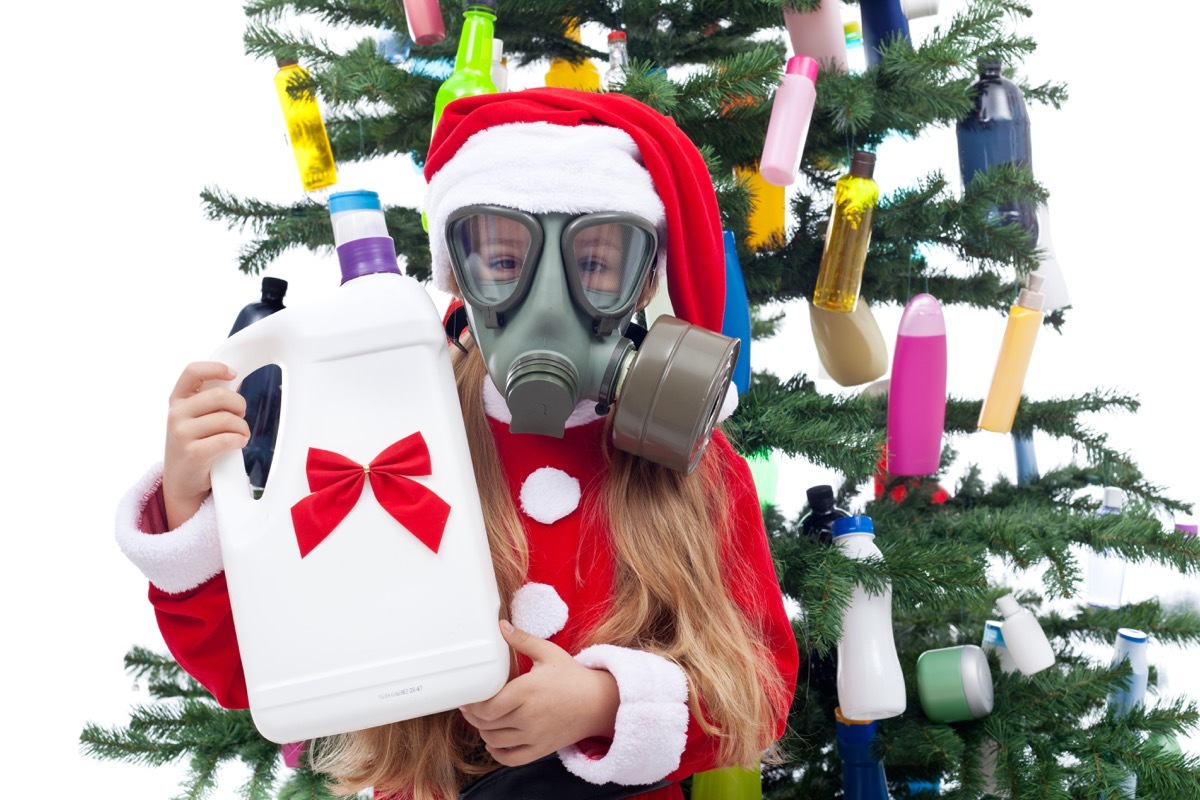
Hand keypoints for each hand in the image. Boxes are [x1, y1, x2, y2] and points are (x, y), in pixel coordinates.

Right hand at [163, 361, 249, 528]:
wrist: (182, 481)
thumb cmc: (194, 445)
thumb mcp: (194, 418)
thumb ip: (209, 400)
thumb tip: (235, 380)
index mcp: (177, 400)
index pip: (193, 372)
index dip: (215, 369)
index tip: (232, 374)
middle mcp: (176, 414)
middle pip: (220, 396)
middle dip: (239, 405)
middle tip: (241, 415)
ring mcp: (182, 433)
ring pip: (228, 419)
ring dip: (242, 428)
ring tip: (240, 435)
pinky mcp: (192, 453)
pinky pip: (228, 439)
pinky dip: (239, 440)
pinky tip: (238, 444)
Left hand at [459, 620, 618, 766]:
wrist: (599, 703)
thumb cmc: (573, 676)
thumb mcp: (549, 653)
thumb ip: (522, 640)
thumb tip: (501, 626)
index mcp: (526, 691)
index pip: (487, 708)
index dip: (472, 705)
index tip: (468, 697)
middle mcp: (528, 717)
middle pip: (486, 725)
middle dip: (473, 716)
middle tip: (470, 707)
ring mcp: (534, 736)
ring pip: (495, 741)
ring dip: (484, 732)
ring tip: (483, 719)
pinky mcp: (541, 749)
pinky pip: (511, 758)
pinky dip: (498, 753)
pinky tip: (494, 741)